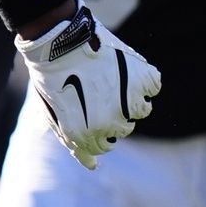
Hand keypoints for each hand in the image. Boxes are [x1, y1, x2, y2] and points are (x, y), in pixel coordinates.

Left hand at [14, 4, 160, 168]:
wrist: (57, 41)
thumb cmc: (52, 76)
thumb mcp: (55, 113)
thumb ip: (73, 141)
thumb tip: (92, 165)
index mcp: (86, 135)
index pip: (102, 147)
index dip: (95, 128)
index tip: (87, 110)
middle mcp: (111, 124)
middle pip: (122, 129)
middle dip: (111, 113)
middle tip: (94, 89)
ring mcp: (130, 102)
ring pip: (142, 110)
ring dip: (128, 97)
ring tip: (106, 76)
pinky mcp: (143, 80)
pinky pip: (153, 86)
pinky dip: (142, 78)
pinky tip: (120, 67)